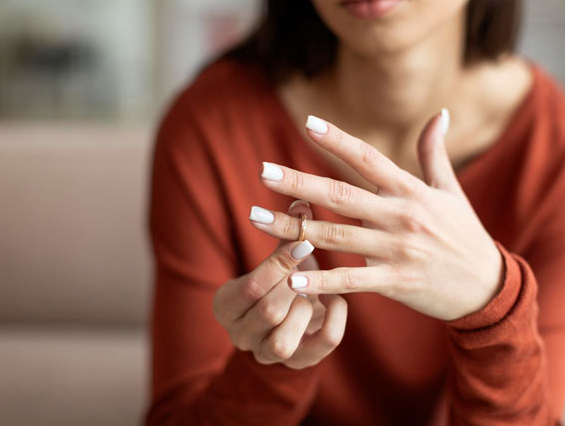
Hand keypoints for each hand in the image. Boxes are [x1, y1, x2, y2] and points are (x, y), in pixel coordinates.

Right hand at [213, 200, 347, 368]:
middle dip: (293, 284)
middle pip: (267, 313)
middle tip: (311, 262)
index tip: (302, 240)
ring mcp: (269, 354)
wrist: (286, 322)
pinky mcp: (300, 363)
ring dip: (304, 310)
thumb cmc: (278, 281)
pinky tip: (337, 300)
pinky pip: (319, 349)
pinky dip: (334, 322)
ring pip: (283, 342)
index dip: (277, 263)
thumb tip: (301, 201)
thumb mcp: (277, 259)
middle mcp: (242, 335)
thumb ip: (287, 234)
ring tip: (315, 289)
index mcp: (226, 306)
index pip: (249, 288)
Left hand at [250, 110, 503, 320]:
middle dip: (298, 183)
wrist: (487, 287)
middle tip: (262, 171)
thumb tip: (440, 112)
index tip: (308, 123)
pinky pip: (351, 281)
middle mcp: (401, 216)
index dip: (338, 140)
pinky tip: (291, 277)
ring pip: (336, 236)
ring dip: (292, 230)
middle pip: (341, 195)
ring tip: (255, 219)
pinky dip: (321, 279)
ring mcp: (397, 251)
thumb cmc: (465, 234)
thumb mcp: (452, 190)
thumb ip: (434, 153)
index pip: (368, 158)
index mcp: (411, 191)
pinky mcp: (395, 283)